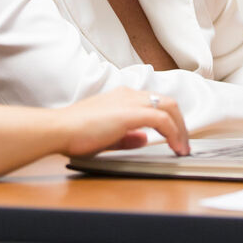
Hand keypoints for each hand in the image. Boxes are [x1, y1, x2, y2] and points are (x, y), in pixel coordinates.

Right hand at [57, 87, 189, 157]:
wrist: (59, 129)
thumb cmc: (73, 133)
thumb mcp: (106, 136)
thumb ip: (126, 137)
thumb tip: (144, 139)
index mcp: (121, 97)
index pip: (154, 102)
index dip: (169, 119)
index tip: (174, 136)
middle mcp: (128, 94)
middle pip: (167, 102)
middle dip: (180, 123)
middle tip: (184, 143)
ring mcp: (130, 101)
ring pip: (169, 107)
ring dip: (181, 128)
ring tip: (183, 148)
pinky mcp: (131, 113)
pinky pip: (163, 119)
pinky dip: (174, 133)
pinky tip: (176, 147)